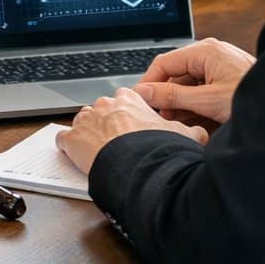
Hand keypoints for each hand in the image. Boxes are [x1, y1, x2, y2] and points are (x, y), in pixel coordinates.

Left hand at [56, 87, 208, 174]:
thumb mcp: (185, 135)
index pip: (125, 98)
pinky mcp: (71, 139)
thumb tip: (201, 132)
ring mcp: (85, 120)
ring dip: (88, 133)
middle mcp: (105, 104)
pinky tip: (75, 155)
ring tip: (98, 149)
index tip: (132, 125)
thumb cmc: (159, 148)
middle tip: (117, 141)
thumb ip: (191, 130)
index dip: (128, 113)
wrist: (137, 164)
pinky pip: (64, 139)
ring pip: (82, 122)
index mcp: (130, 99)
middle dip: (107, 123)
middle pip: (102, 110)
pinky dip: (67, 146)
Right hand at [133, 37, 254, 130]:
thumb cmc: (254, 99)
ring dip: (182, 105)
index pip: (164, 63)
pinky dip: (197, 107)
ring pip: (190, 86)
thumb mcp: (207, 101)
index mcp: (205, 51)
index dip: (149, 83)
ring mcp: (221, 68)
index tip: (141, 101)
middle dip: (167, 98)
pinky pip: (204, 91)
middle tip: (161, 118)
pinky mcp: (228, 81)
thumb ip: (172, 96)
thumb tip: (145, 92)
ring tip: (179, 124)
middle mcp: (212, 55)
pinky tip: (196, 124)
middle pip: (176, 75)